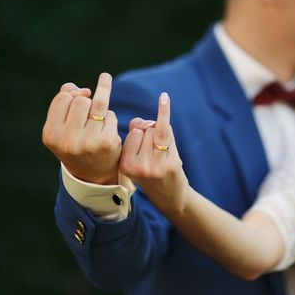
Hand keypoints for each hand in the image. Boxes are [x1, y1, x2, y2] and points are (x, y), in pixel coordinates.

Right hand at [42, 73, 120, 184]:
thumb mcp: (61, 125)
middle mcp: (67, 140)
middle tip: (87, 114)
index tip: (78, 99)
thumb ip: (64, 100)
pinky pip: (110, 115)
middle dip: (86, 102)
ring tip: (102, 98)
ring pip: (97, 104)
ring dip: (99, 105)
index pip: (63, 98)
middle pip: (81, 100)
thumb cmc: (75, 141)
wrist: (92, 174)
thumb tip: (81, 89)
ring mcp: (88, 142)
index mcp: (51, 134)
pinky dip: (109, 117)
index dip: (72, 95)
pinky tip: (107, 126)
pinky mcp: (107, 142)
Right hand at [120, 93, 188, 213]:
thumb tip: (143, 122)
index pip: (134, 132)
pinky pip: (164, 130)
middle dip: (154, 136)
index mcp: (123, 164)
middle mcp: (135, 166)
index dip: (144, 136)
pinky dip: (163, 111)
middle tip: (158, 156)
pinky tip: (163, 97)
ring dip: (165, 137)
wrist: (171, 197)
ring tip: (165, 156)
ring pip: (156, 129)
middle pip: (145, 129)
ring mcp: (152, 165)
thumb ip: (136, 131)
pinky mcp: (168, 163)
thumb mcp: (137, 156)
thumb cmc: (154, 172)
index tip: (146, 154)